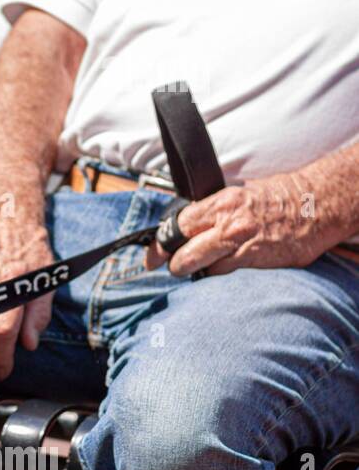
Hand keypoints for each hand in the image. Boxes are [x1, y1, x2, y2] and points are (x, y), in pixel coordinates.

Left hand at [145, 173, 330, 276]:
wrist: (317, 204)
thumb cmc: (278, 197)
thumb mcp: (237, 194)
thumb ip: (211, 211)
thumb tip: (185, 226)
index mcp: (220, 203)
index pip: (176, 227)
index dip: (160, 245)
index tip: (151, 258)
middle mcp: (228, 224)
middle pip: (184, 254)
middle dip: (175, 265)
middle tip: (175, 267)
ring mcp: (243, 245)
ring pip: (204, 268)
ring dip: (199, 271)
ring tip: (204, 267)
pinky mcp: (258, 261)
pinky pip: (227, 274)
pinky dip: (221, 274)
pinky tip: (226, 269)